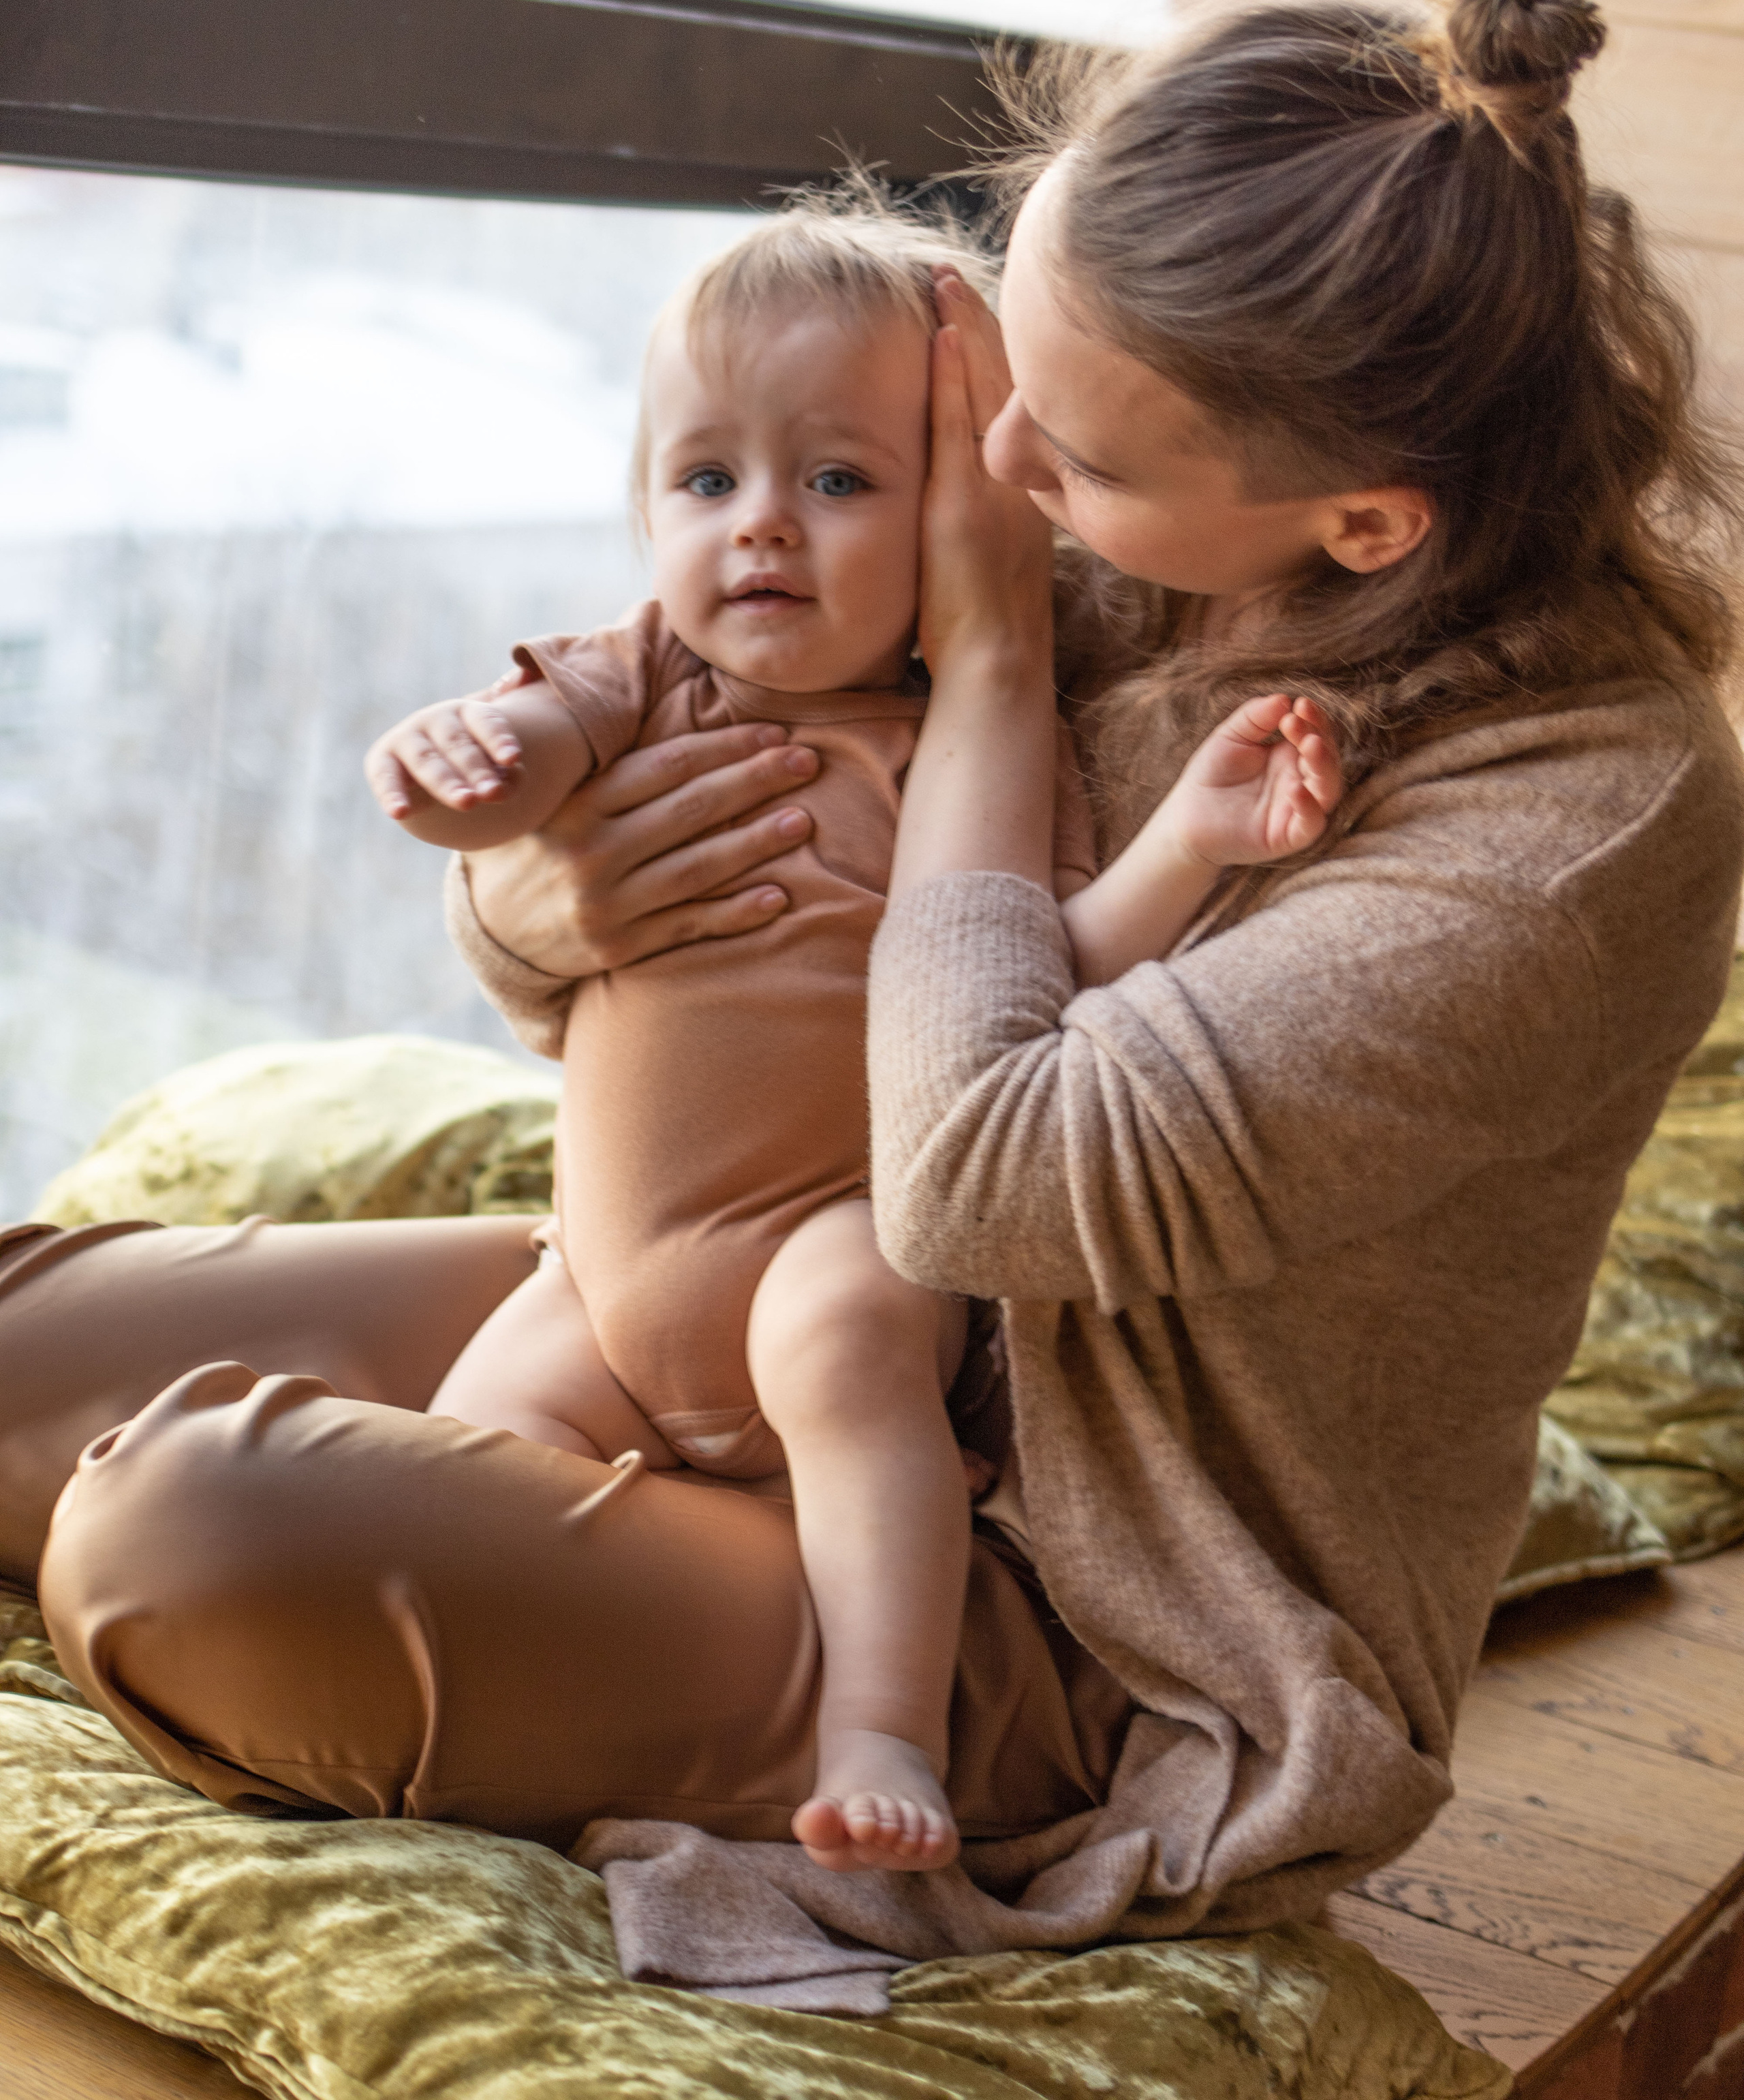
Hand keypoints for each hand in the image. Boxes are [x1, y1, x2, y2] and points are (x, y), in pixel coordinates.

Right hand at [366, 679, 525, 819]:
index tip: (514, 759)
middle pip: (458, 744)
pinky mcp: (382, 762)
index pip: (485, 722)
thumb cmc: (473, 767)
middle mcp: (434, 720)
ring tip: (467, 803)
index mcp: (467, 712)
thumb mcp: (495, 769)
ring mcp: (406, 738)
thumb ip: (506, 779)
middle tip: (493, 792)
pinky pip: (385, 778)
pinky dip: (391, 795)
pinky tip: (400, 813)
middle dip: (476, 770)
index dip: (498, 739)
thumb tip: (501, 790)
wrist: (434, 773)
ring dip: (447, 783)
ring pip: (427, 761)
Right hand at [465, 724, 821, 977]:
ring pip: (698, 868)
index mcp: (580, 804)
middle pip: (691, 809)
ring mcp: (607, 903)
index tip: (773, 733)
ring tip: (803, 821)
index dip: (726, 747)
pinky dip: (736, 912)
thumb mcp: (560, 799)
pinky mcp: (620, 947)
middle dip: (756, 781)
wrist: (494, 929)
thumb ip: (611, 769)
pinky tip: (778, 896)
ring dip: (757, 844)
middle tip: (808, 762)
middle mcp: (593, 851)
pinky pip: (689, 925)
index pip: (667, 765)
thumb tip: (665, 707)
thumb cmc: (544, 847)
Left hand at [918, 270, 1053, 677]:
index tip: (980, 311)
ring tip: (942, 279)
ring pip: (988, 393)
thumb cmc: (989, 628)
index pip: (1021, 408)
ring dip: (965, 330)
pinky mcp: (964, 504)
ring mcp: (997, 488)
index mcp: (1034, 490)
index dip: (1004, 355)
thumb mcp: (999, 559)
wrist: (998, 666)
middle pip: (1011, 385)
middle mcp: (1026, 479)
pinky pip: (957, 425)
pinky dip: (952, 376)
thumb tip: (975, 498)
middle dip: (986, 324)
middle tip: (957, 272)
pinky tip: (940, 332)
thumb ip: (991, 517)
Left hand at [1168, 695, 1341, 866]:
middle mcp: (1300, 780)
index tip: (1300, 705)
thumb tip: (1285, 699)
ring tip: (1310, 744)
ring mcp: (1297, 809)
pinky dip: (1309, 807)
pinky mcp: (1288, 836)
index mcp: (1290, 756)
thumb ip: (1255, 718)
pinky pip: (1310, 824)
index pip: (1316, 733)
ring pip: (1328, 789)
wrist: (1185, 817)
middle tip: (1296, 722)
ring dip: (1324, 765)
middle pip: (1327, 758)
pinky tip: (1296, 789)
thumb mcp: (1231, 737)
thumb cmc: (1210, 775)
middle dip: (1318, 736)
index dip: (1314, 719)